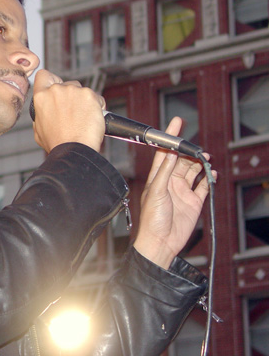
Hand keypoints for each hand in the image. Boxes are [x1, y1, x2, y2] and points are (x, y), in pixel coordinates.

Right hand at [32, 69, 105, 152]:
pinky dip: (97, 107)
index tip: (56, 86)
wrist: (74, 149)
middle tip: (74, 113)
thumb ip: (40, 116)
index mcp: (41, 97)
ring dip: (84, 101)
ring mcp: (73, 91)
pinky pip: (96, 97)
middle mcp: (56, 90)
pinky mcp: (89, 95)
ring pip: (81, 91)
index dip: (50, 80)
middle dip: (71, 96)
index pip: (43, 76)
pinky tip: (93, 119)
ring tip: (84, 119)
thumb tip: (44, 114)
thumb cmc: (58, 143)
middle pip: (66, 84)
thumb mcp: (38, 130)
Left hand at [133, 117, 216, 268]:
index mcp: (158, 177)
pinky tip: (212, 172)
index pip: (164, 152)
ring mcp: (182, 191)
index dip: (170, 138)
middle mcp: (170, 181)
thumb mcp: (157, 191)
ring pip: (193, 171)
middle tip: (197, 144)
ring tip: (205, 156)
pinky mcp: (193, 202)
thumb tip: (171, 153)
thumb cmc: (152, 219)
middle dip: (189, 150)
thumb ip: (165, 172)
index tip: (177, 123)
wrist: (161, 242)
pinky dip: (208, 178)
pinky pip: (203, 186)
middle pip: (182, 160)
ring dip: (200, 163)